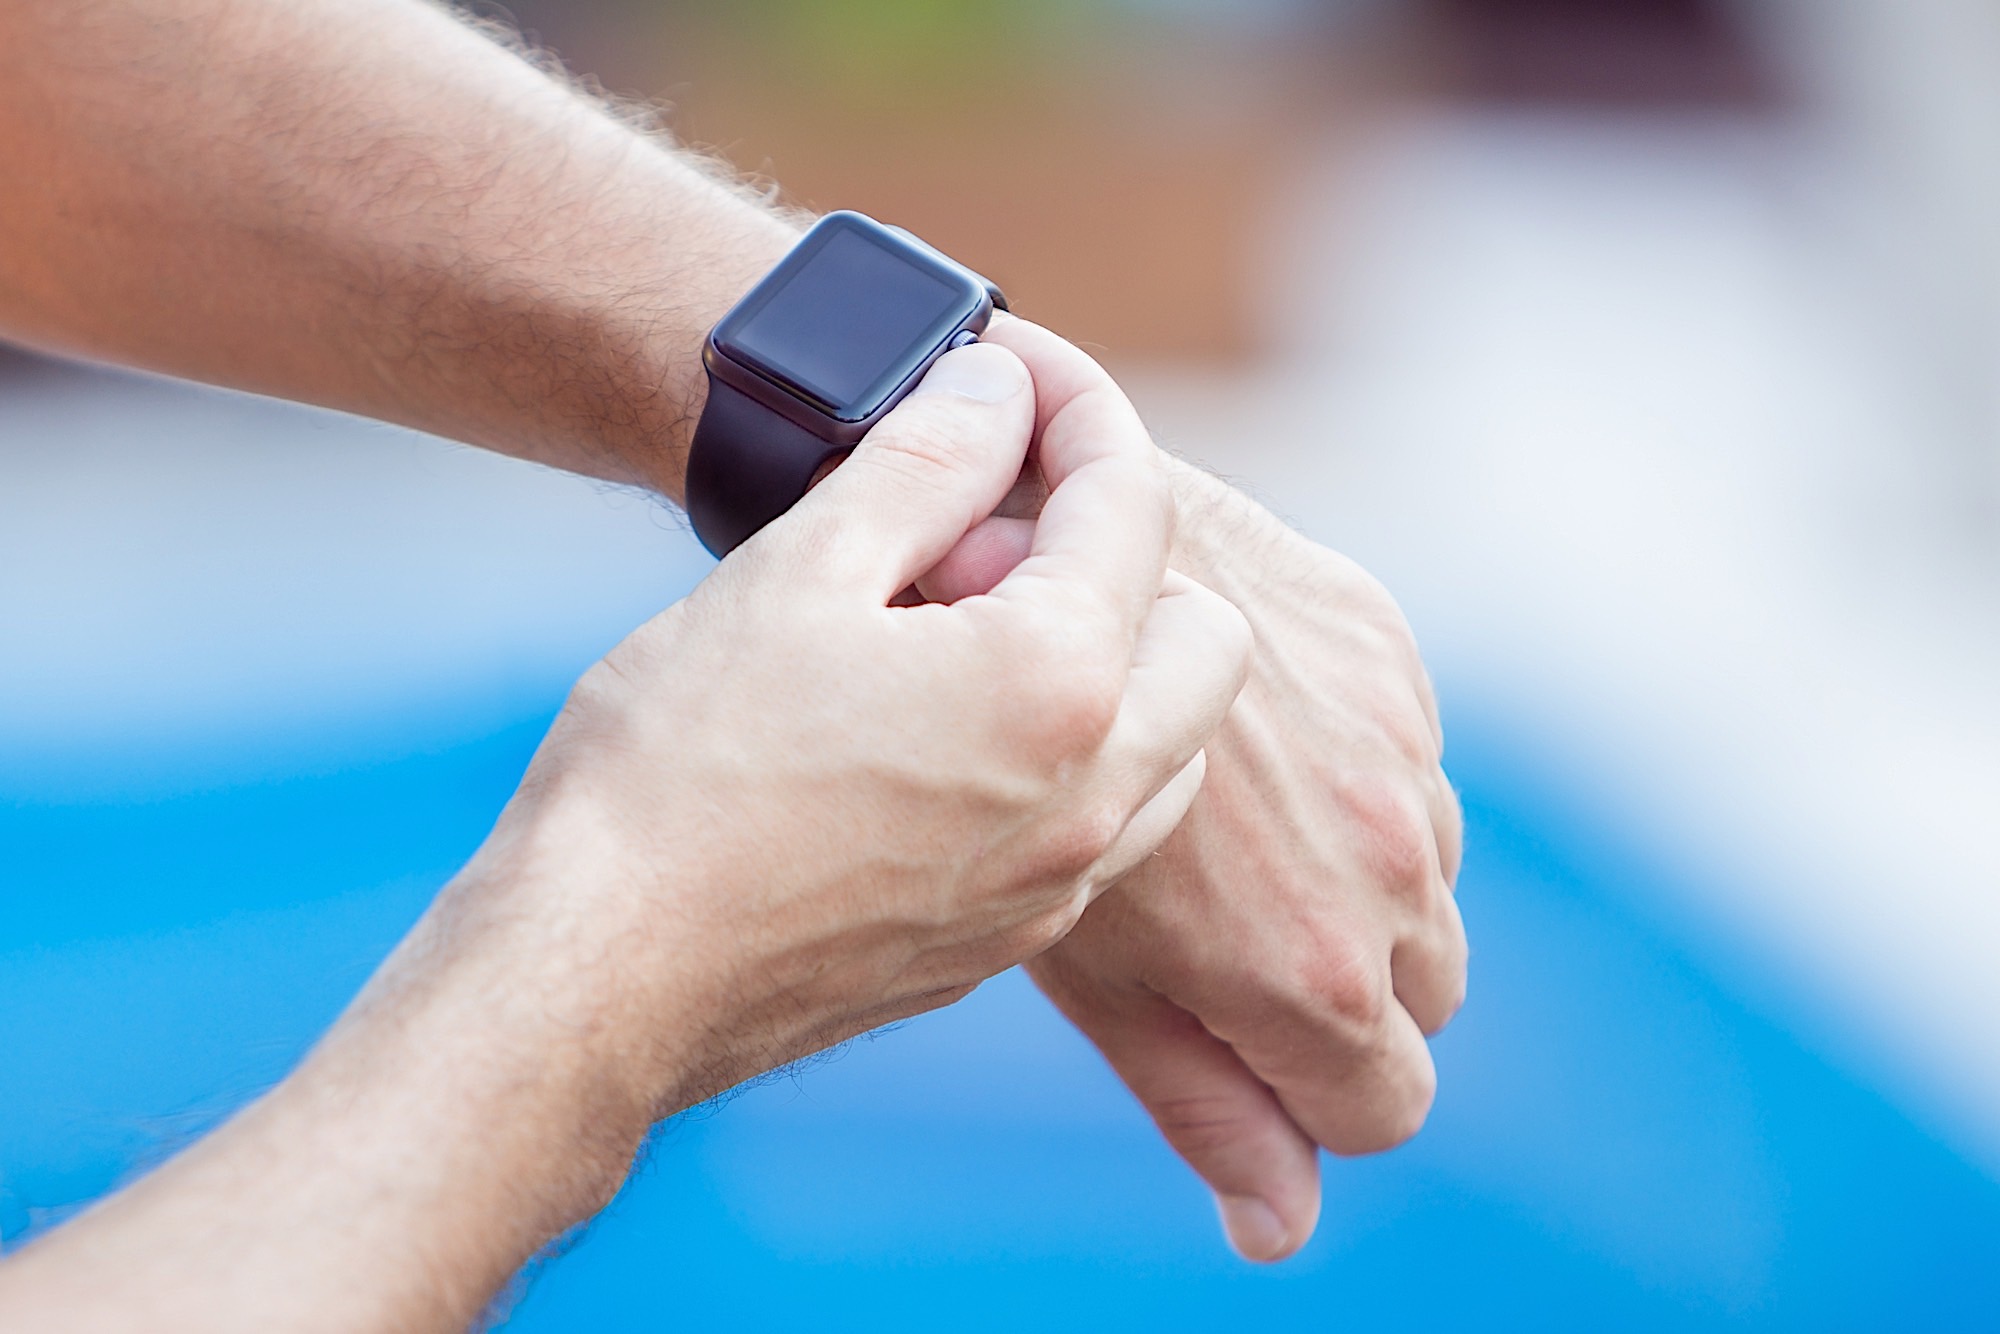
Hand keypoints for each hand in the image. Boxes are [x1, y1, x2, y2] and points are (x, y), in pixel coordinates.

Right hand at [0, 340, 1254, 1333]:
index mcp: (1057, 688)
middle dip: (1121, 548)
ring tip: (953, 629)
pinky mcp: (1002, 943)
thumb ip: (926, 460)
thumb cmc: (675, 772)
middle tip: (980, 527)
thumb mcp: (799, 569)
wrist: (595, 977)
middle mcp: (1092, 799)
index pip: (1132, 502)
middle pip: (1201, 629)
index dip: (1077, 405)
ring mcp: (1054, 887)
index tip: (1011, 368)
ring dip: (1108, 659)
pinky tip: (935, 728)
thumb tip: (997, 391)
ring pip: (1170, 739)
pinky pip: (1100, 822)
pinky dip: (1065, 752)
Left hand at [921, 322, 1465, 1262]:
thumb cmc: (1012, 781)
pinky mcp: (1393, 656)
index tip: (1254, 1042)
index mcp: (1314, 965)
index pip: (1388, 1103)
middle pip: (1426, 993)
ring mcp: (1399, 751)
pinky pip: (1409, 760)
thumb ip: (1198, 1097)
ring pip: (1425, 875)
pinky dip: (1353, 769)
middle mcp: (1387, 862)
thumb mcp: (1091, 964)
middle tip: (1231, 929)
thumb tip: (1277, 1229)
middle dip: (1347, 982)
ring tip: (1234, 818)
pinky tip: (1247, 734)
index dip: (1316, 1091)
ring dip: (1357, 871)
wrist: (1021, 549)